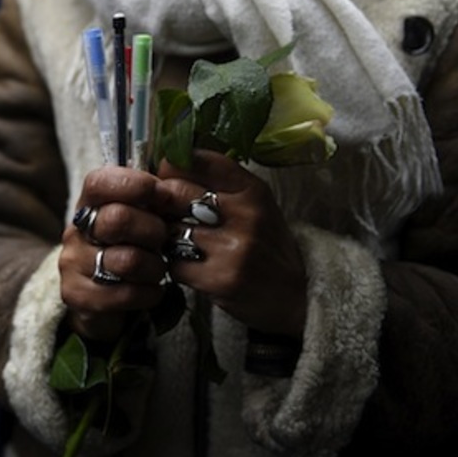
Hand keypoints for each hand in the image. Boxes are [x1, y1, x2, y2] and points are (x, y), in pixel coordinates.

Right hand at [59, 166, 168, 341]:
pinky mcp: (75, 295)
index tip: (162, 195)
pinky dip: (149, 293)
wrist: (104, 299)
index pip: (100, 182)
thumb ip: (153, 196)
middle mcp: (74, 230)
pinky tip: (152, 290)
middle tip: (164, 240)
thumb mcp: (140, 216)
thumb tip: (179, 169)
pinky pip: (126, 293)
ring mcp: (71, 262)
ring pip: (128, 260)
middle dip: (154, 230)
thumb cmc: (131, 247)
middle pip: (118, 219)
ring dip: (155, 266)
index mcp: (89, 202)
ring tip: (159, 268)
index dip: (135, 184)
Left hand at [155, 150, 306, 336]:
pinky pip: (174, 264)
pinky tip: (188, 266)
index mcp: (252, 190)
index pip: (197, 160)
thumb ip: (217, 184)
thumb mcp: (254, 205)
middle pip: (174, 192)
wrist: (297, 295)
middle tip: (161, 212)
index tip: (166, 177)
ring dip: (164, 236)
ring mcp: (232, 248)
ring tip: (176, 241)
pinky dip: (175, 265)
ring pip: (169, 229)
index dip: (172, 167)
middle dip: (160, 202)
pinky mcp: (220, 279)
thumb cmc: (266, 245)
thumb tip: (165, 167)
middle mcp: (244, 214)